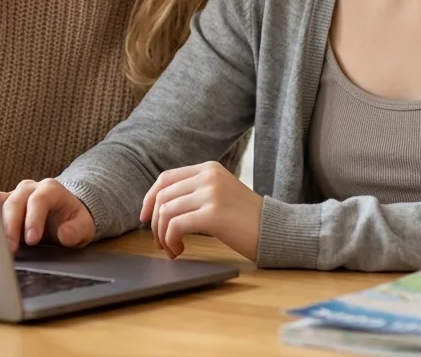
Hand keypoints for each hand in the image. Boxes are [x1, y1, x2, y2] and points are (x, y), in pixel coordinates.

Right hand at [0, 179, 94, 253]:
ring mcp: (14, 195)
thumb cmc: (73, 220)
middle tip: (11, 249)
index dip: (33, 219)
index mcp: (50, 189)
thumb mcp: (84, 226)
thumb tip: (64, 235)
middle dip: (11, 226)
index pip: (38, 200)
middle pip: (15, 202)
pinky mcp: (4, 205)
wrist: (64, 214)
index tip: (32, 240)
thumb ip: (77, 230)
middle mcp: (29, 189)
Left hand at [140, 161, 261, 261]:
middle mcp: (208, 176)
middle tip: (158, 242)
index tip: (144, 218)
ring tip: (171, 249)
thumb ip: (195, 193)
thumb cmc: (247, 220)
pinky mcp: (213, 213)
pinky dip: (171, 240)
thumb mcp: (220, 194)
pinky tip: (179, 250)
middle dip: (154, 222)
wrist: (276, 230)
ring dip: (162, 235)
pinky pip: (175, 225)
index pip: (165, 178)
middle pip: (162, 196)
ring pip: (166, 212)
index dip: (149, 198)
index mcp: (208, 168)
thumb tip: (160, 208)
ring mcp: (211, 193)